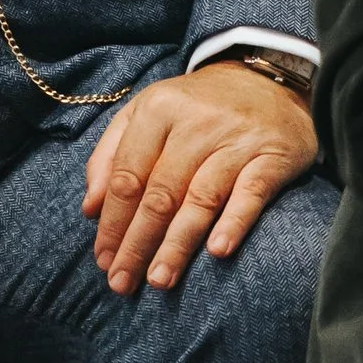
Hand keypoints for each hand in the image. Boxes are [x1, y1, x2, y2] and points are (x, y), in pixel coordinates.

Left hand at [83, 61, 316, 294]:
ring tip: (159, 279)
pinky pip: (251, 193)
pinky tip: (218, 251)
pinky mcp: (272, 156)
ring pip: (200, 198)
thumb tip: (91, 208)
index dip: (112, 222)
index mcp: (159, 109)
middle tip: (122, 283)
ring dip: (177, 244)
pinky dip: (234, 222)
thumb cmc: (196, 107)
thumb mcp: (147, 113)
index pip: (127, 175)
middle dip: (137, 243)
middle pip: (160, 193)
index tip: (102, 260)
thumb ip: (111, 155)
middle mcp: (196, 122)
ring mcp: (236, 140)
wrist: (267, 79)